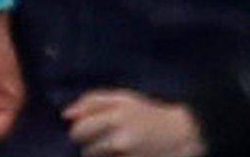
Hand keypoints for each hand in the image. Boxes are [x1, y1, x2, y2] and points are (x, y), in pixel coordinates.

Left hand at [64, 90, 205, 156]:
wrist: (184, 134)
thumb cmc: (148, 114)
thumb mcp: (122, 99)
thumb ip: (91, 102)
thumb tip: (65, 114)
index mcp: (115, 118)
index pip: (78, 131)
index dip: (79, 132)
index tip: (88, 131)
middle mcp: (120, 141)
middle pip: (86, 150)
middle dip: (91, 146)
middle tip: (106, 140)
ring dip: (103, 156)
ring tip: (119, 148)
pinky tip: (126, 154)